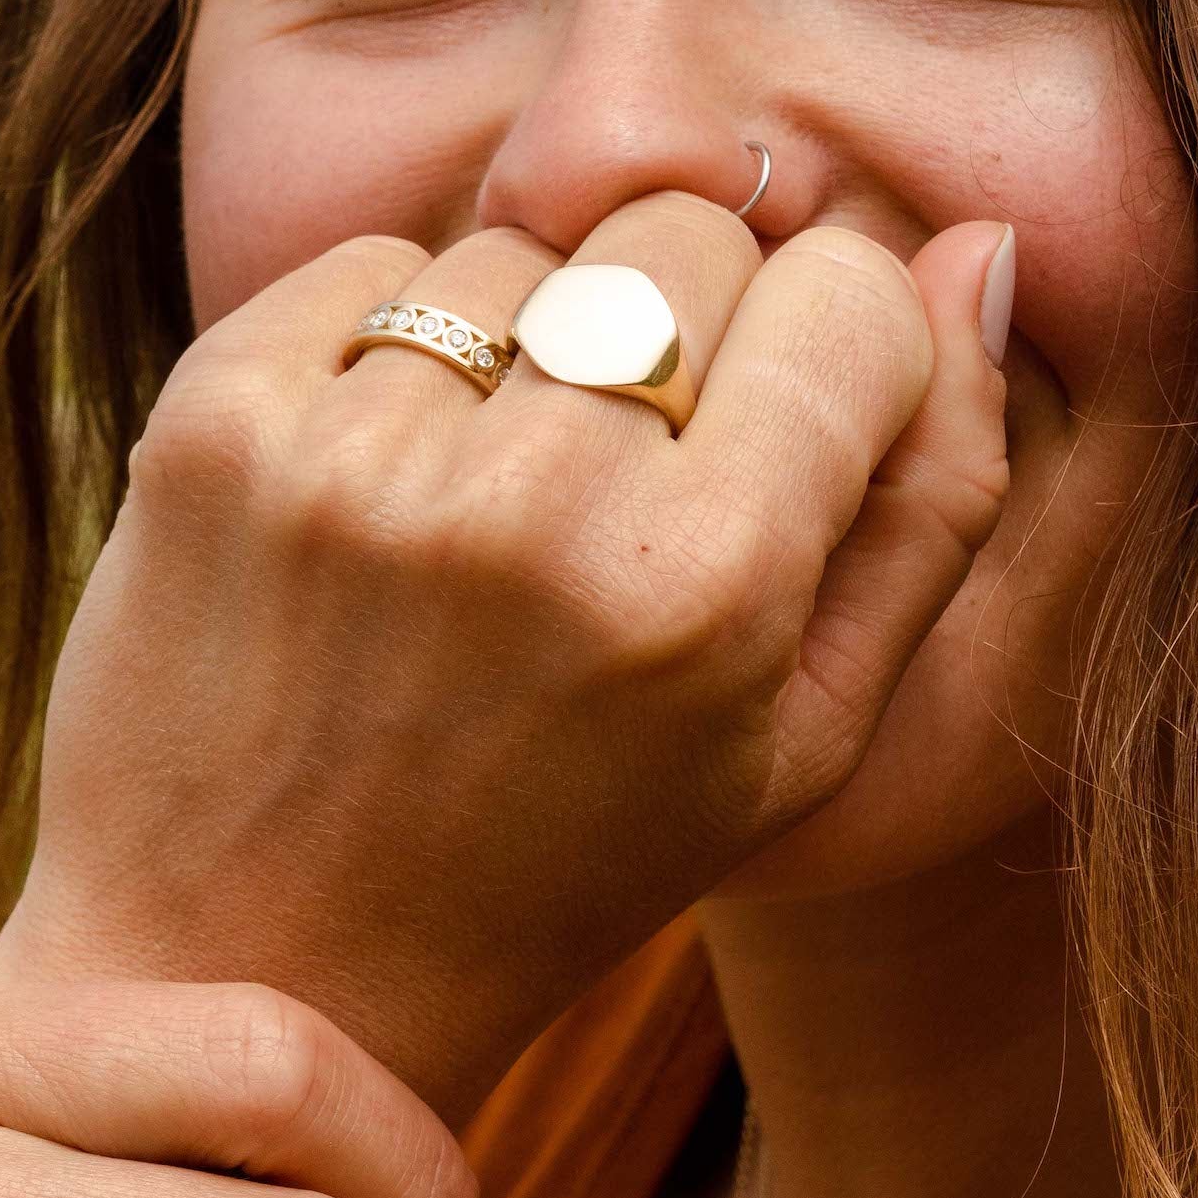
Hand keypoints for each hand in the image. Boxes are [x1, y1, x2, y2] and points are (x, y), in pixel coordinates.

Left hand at [0, 195, 1012, 1121]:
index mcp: (707, 595)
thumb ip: (935, 501)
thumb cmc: (565, 863)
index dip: (832, 353)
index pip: (848, 294)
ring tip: (488, 508)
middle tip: (628, 469)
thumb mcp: (805, 742)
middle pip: (687, 229)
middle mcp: (532, 509)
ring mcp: (355, 460)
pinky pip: (366, 261)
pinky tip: (381, 489)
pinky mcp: (215, 427)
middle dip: (687, 320)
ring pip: (525, 246)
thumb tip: (982, 250)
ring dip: (529, 343)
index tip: (781, 435)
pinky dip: (388, 345)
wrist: (255, 968)